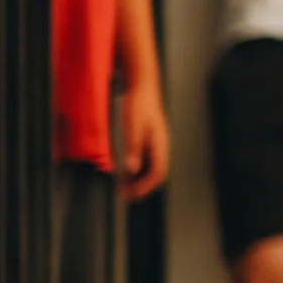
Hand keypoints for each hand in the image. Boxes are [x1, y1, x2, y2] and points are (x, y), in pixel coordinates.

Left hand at [119, 85, 171, 201]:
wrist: (142, 87)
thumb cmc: (139, 105)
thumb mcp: (133, 128)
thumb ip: (133, 149)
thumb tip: (131, 170)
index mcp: (159, 144)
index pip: (158, 173)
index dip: (145, 186)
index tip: (130, 194)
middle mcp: (160, 146)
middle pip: (156, 174)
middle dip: (142, 187)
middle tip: (125, 196)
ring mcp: (156, 143)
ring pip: (151, 168)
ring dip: (138, 180)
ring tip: (123, 187)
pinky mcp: (149, 139)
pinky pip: (146, 160)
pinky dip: (137, 170)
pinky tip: (125, 171)